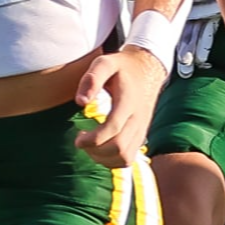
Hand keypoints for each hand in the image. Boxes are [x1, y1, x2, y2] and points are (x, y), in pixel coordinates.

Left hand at [73, 45, 162, 166]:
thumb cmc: (122, 67)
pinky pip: (128, 159)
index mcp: (128, 102)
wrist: (147, 70)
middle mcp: (138, 119)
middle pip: (118, 147)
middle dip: (94, 150)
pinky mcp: (141, 136)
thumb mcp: (105, 63)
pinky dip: (112, 161)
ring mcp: (141, 129)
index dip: (93, 139)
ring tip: (90, 145)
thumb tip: (80, 102)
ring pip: (124, 158)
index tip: (78, 137)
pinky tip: (100, 149)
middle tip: (80, 140)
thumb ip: (92, 79)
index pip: (113, 128)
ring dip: (102, 158)